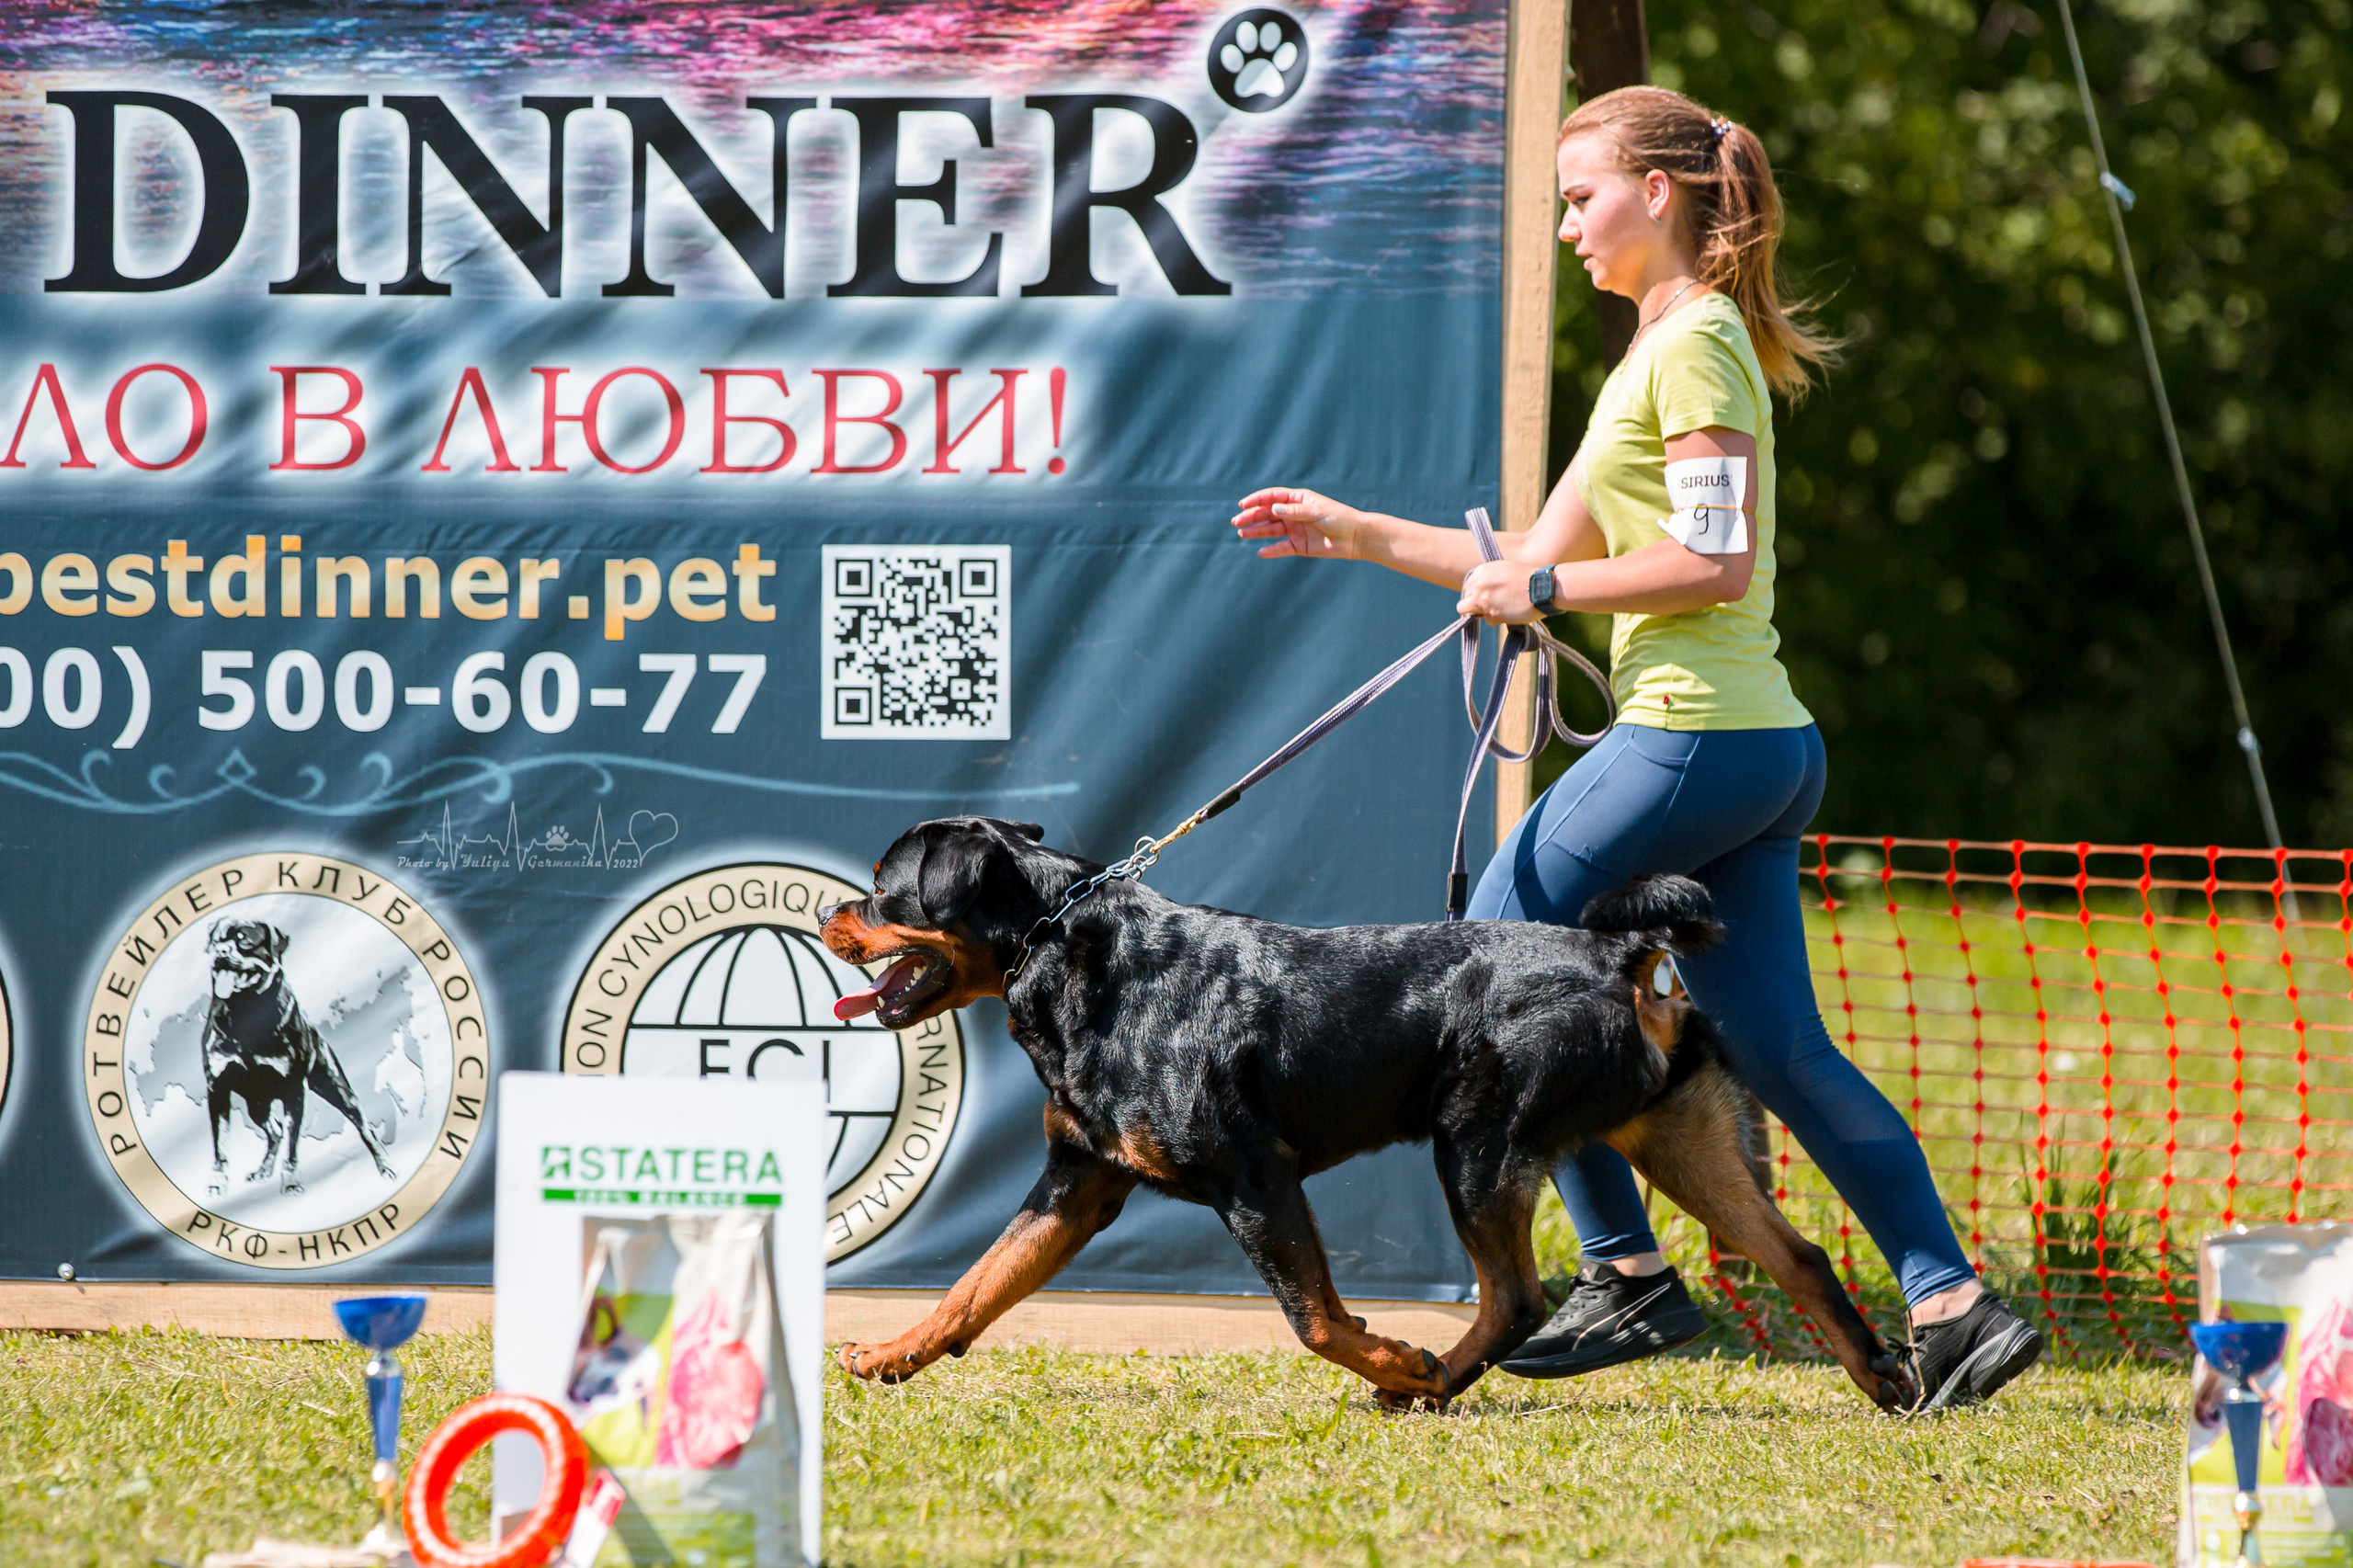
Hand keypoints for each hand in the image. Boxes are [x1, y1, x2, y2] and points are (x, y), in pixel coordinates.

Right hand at [1232, 487, 1361, 559]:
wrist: (1355, 538)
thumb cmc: (1339, 518)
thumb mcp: (1316, 512)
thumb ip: (1294, 511)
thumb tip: (1273, 508)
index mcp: (1298, 499)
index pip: (1272, 497)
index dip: (1256, 500)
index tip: (1242, 505)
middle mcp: (1294, 513)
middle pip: (1268, 514)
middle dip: (1251, 517)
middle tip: (1236, 522)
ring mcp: (1295, 529)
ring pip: (1271, 530)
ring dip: (1256, 531)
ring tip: (1242, 534)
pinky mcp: (1299, 546)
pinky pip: (1281, 548)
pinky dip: (1271, 550)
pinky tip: (1260, 552)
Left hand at [1457, 559, 1544, 623]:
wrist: (1544, 587)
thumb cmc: (1528, 578)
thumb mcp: (1504, 569)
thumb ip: (1489, 579)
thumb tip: (1478, 592)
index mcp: (1481, 570)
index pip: (1467, 588)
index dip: (1475, 595)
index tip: (1484, 598)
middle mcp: (1478, 584)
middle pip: (1464, 602)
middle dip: (1475, 606)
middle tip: (1490, 607)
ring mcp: (1483, 599)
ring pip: (1470, 613)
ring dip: (1484, 613)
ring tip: (1502, 608)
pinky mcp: (1491, 613)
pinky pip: (1488, 621)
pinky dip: (1498, 619)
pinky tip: (1510, 612)